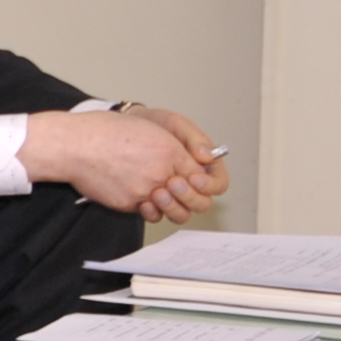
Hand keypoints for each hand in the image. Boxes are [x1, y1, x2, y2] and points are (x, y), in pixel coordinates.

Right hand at [19, 108, 224, 221]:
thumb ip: (172, 147)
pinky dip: (146, 208)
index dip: (204, 183)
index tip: (196, 183)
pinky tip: (140, 198)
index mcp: (170, 150)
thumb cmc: (103, 132)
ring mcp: (146, 190)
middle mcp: (162, 172)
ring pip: (174, 212)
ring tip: (162, 199)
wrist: (74, 145)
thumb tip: (190, 163)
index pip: (204, 176)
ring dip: (173, 209)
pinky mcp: (129, 203)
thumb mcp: (147, 129)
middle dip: (195, 200)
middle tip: (183, 194)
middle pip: (196, 200)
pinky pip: (147, 212)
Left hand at [123, 106, 230, 222]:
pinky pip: (158, 216)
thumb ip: (193, 139)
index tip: (194, 178)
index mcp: (203, 166)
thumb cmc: (152, 124)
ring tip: (157, 193)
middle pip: (202, 203)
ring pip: (182, 214)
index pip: (218, 184)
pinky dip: (153, 213)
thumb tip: (207, 156)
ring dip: (172, 208)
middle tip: (173, 183)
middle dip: (189, 197)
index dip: (209, 185)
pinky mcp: (152, 202)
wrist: (121, 130)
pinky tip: (144, 203)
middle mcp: (190, 184)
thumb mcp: (175, 124)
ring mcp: (172, 195)